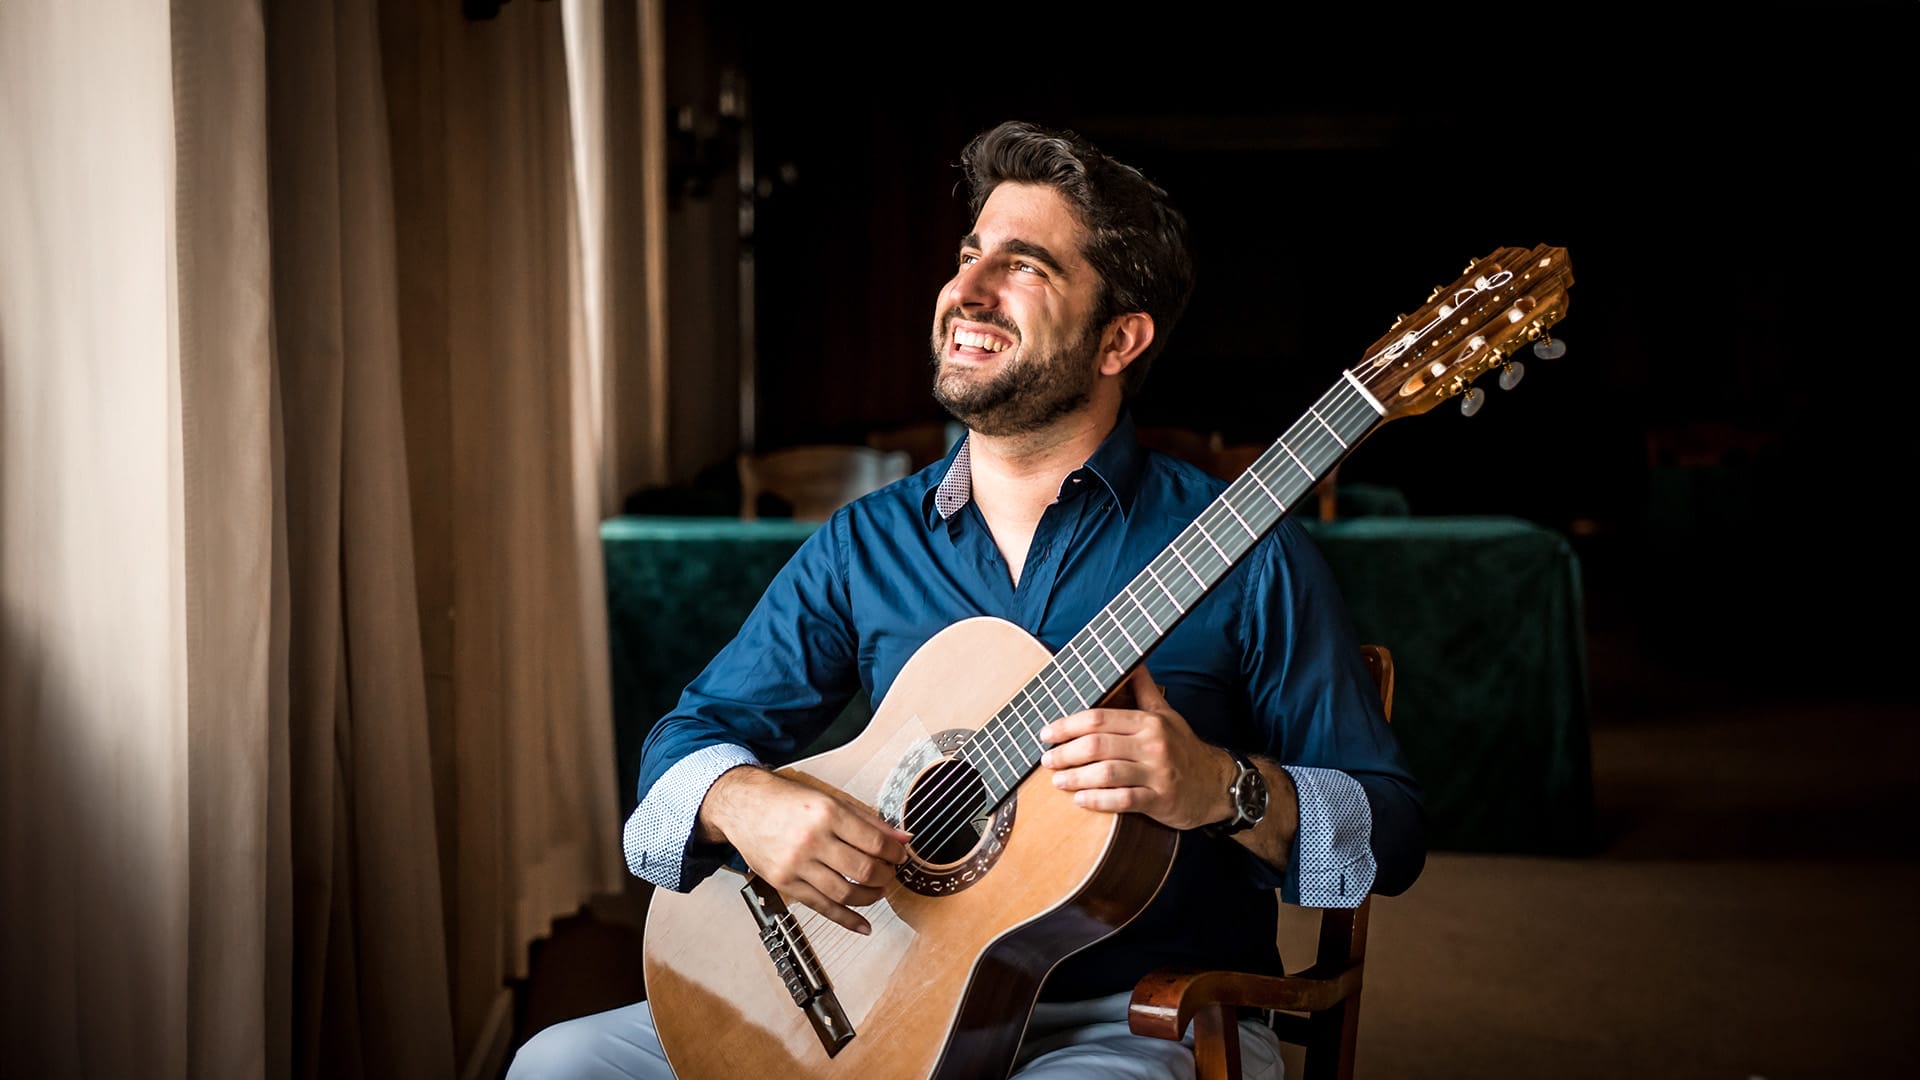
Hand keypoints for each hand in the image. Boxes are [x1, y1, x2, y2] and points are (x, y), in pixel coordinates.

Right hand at [699, 766, 911, 934]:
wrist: (743, 805)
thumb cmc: (786, 800)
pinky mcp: (785, 883)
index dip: (894, 853)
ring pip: (845, 893)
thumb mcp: (830, 798)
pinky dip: (846, 920)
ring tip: (878, 891)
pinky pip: (821, 907)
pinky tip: (863, 925)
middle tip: (890, 873)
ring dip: (870, 897)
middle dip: (885, 876)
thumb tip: (902, 838)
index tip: (900, 856)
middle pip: (863, 870)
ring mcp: (796, 865)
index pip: (873, 842)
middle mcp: (811, 840)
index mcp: (827, 813)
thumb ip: (868, 820)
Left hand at [1036, 666, 1234, 830]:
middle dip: (1065, 752)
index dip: (1068, 725)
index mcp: (1149, 721)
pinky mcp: (1160, 800)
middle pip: (1097, 745)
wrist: (1217, 784)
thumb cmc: (1183, 748)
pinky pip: (1123, 800)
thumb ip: (1143, 689)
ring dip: (1076, 777)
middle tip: (1046, 759)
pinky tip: (1080, 799)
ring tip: (1057, 781)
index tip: (1047, 732)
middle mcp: (1153, 744)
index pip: (1099, 718)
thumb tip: (1132, 661)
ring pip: (1106, 773)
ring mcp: (1157, 773)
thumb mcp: (1166, 714)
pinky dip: (1098, 800)